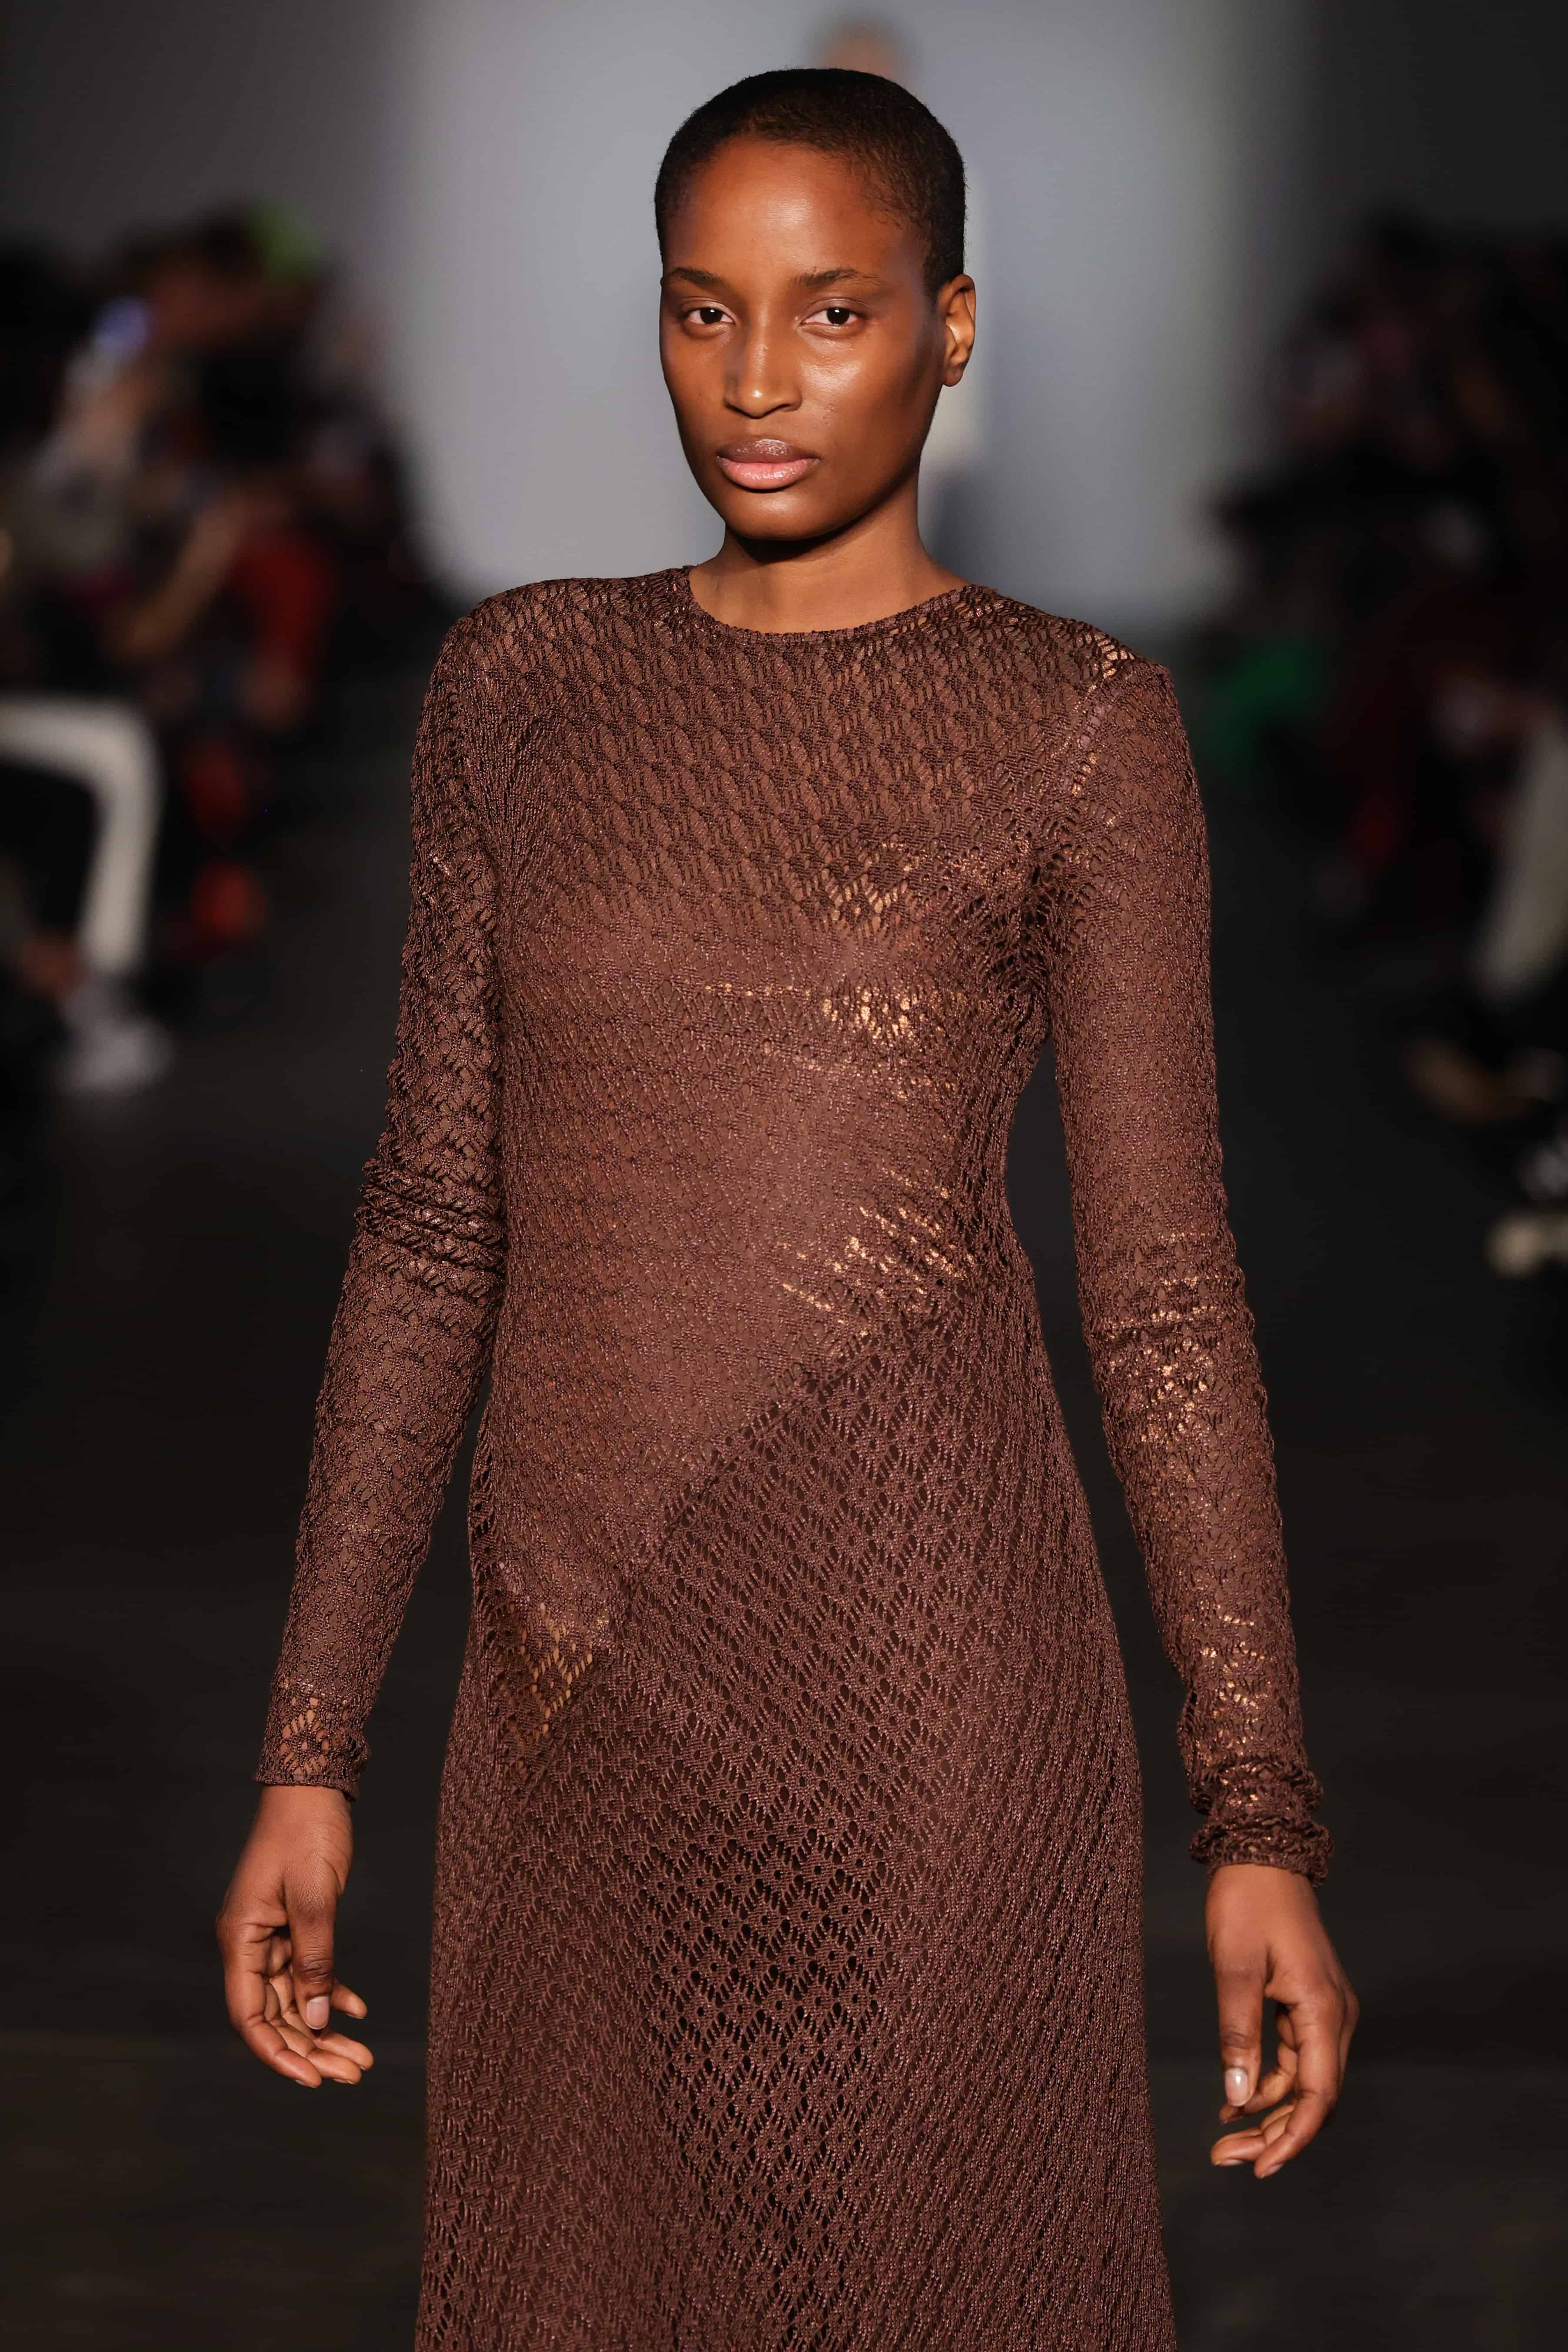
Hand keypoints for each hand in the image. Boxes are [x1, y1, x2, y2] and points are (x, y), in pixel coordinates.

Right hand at [216, 1784, 371, 2087]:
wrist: (312, 1787)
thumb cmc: (306, 1833)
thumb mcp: (314, 1897)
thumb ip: (315, 1958)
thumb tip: (316, 2020)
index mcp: (241, 1939)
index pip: (250, 2016)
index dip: (277, 2053)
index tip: (311, 2080)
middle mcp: (250, 1944)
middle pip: (276, 2015)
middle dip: (311, 2049)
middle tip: (354, 2073)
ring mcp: (271, 1936)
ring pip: (295, 1998)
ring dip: (324, 2028)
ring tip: (361, 2057)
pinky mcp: (294, 1926)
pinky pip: (309, 1972)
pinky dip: (331, 1992)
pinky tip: (357, 2010)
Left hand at [1205, 1862, 1356, 2176]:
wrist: (1261, 1856)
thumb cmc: (1246, 1903)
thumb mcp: (1234, 1966)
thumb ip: (1237, 2032)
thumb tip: (1237, 2095)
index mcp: (1323, 2009)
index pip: (1317, 2096)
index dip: (1291, 2138)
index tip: (1259, 2169)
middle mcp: (1334, 2015)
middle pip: (1313, 2097)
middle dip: (1274, 2134)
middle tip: (1226, 2157)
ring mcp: (1324, 2010)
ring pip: (1303, 2081)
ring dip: (1268, 2112)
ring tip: (1224, 2137)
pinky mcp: (1308, 2003)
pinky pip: (1294, 2058)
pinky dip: (1267, 2082)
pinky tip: (1235, 2098)